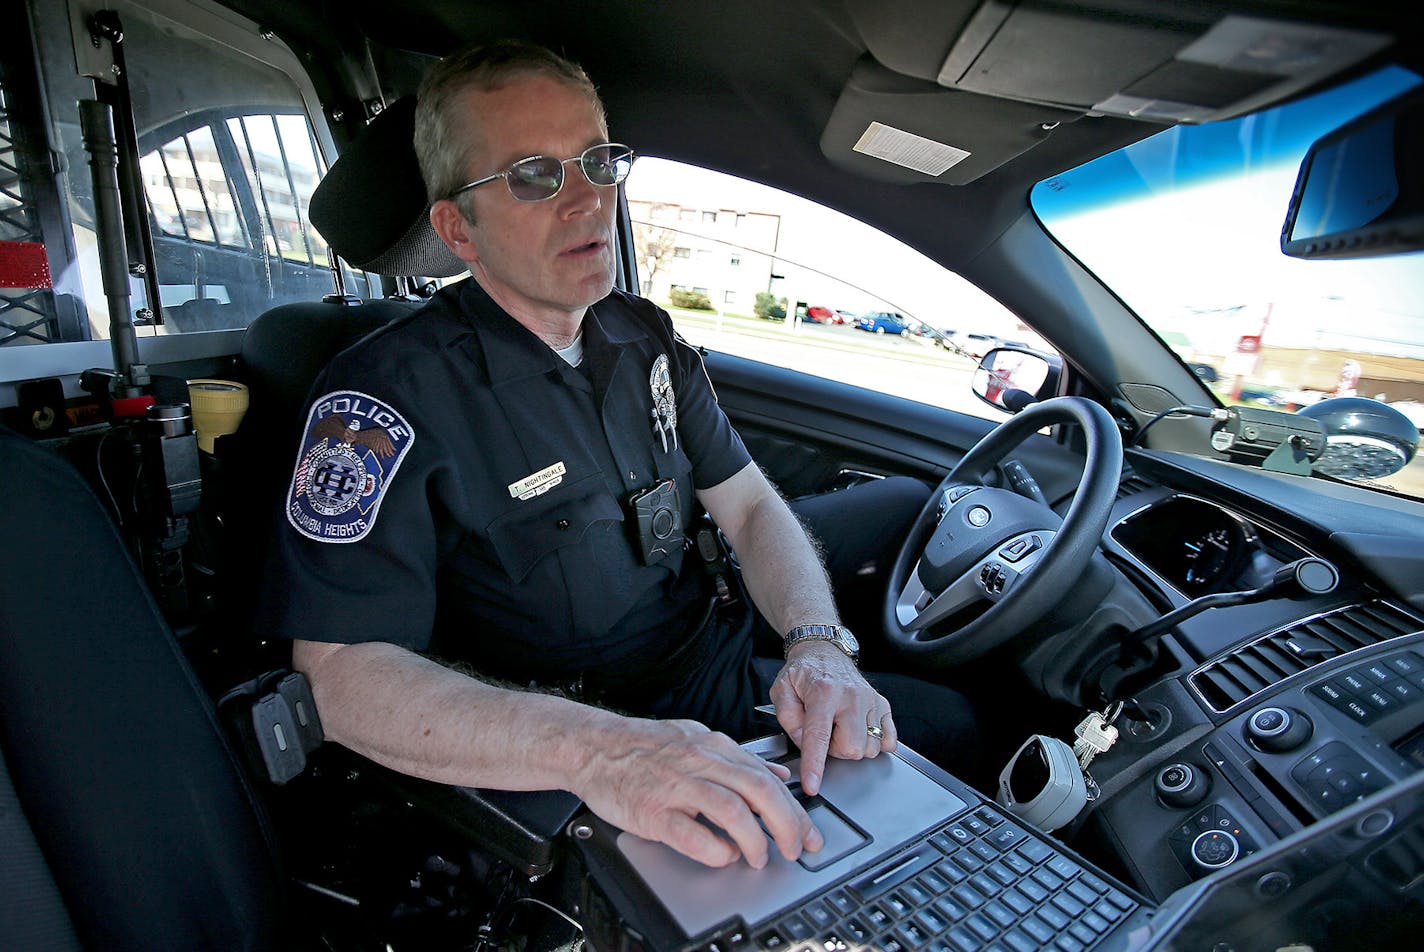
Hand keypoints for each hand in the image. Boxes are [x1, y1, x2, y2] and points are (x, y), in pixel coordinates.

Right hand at [571, 717, 822, 868]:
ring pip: (731, 810)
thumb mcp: (696, 739)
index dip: (793, 808)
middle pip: (758, 791)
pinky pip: (692, 833)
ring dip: (754, 839)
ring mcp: (675, 786)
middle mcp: (699, 762)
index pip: (766, 777)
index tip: (806, 832)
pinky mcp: (653, 810)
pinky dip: (715, 849)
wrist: (593, 747)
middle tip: (794, 848)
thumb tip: (777, 774)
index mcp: (713, 746)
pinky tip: (724, 856)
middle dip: (785, 824)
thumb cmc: (643, 747)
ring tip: (759, 856)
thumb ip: (738, 758)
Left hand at [770, 642, 896, 795]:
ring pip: (870, 748)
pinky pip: (888, 740)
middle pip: (852, 748)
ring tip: (839, 728)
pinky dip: (874, 742)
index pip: (819, 736)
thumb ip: (788, 719)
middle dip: (835, 750)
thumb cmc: (802, 673)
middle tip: (825, 734)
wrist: (824, 651)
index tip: (813, 785)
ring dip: (852, 746)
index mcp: (823, 692)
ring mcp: (871, 700)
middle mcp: (852, 696)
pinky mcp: (883, 704)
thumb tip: (804, 743)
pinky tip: (857, 729)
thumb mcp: (781, 691)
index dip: (815, 764)